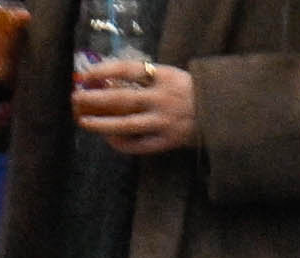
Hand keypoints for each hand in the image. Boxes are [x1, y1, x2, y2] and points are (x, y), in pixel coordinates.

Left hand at [70, 57, 194, 154]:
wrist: (224, 116)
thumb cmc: (192, 94)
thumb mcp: (172, 76)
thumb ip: (146, 78)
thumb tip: (108, 83)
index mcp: (165, 78)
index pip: (128, 70)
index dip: (103, 71)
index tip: (85, 74)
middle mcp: (163, 100)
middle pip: (121, 99)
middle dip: (95, 99)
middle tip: (76, 98)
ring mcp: (165, 123)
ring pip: (126, 125)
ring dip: (101, 123)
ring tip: (83, 122)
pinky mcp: (169, 142)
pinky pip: (139, 145)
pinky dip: (121, 143)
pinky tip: (109, 139)